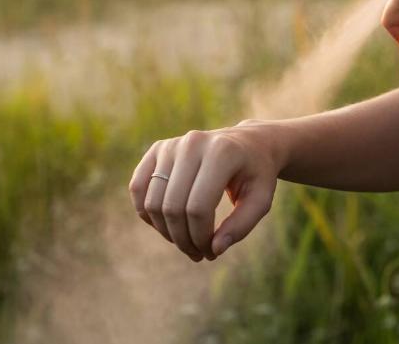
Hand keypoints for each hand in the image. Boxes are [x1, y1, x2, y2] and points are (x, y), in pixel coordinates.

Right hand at [128, 122, 281, 260]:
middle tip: (199, 254)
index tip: (212, 252)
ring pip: (152, 202)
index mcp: (222, 153)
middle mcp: (192, 143)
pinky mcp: (157, 149)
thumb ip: (241, 226)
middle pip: (173, 207)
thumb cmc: (256, 175)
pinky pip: (138, 188)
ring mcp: (171, 144)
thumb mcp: (260, 200)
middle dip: (183, 239)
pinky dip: (147, 214)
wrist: (249, 143)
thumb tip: (214, 249)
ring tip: (187, 242)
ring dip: (166, 232)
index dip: (200, 237)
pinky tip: (168, 226)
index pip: (198, 207)